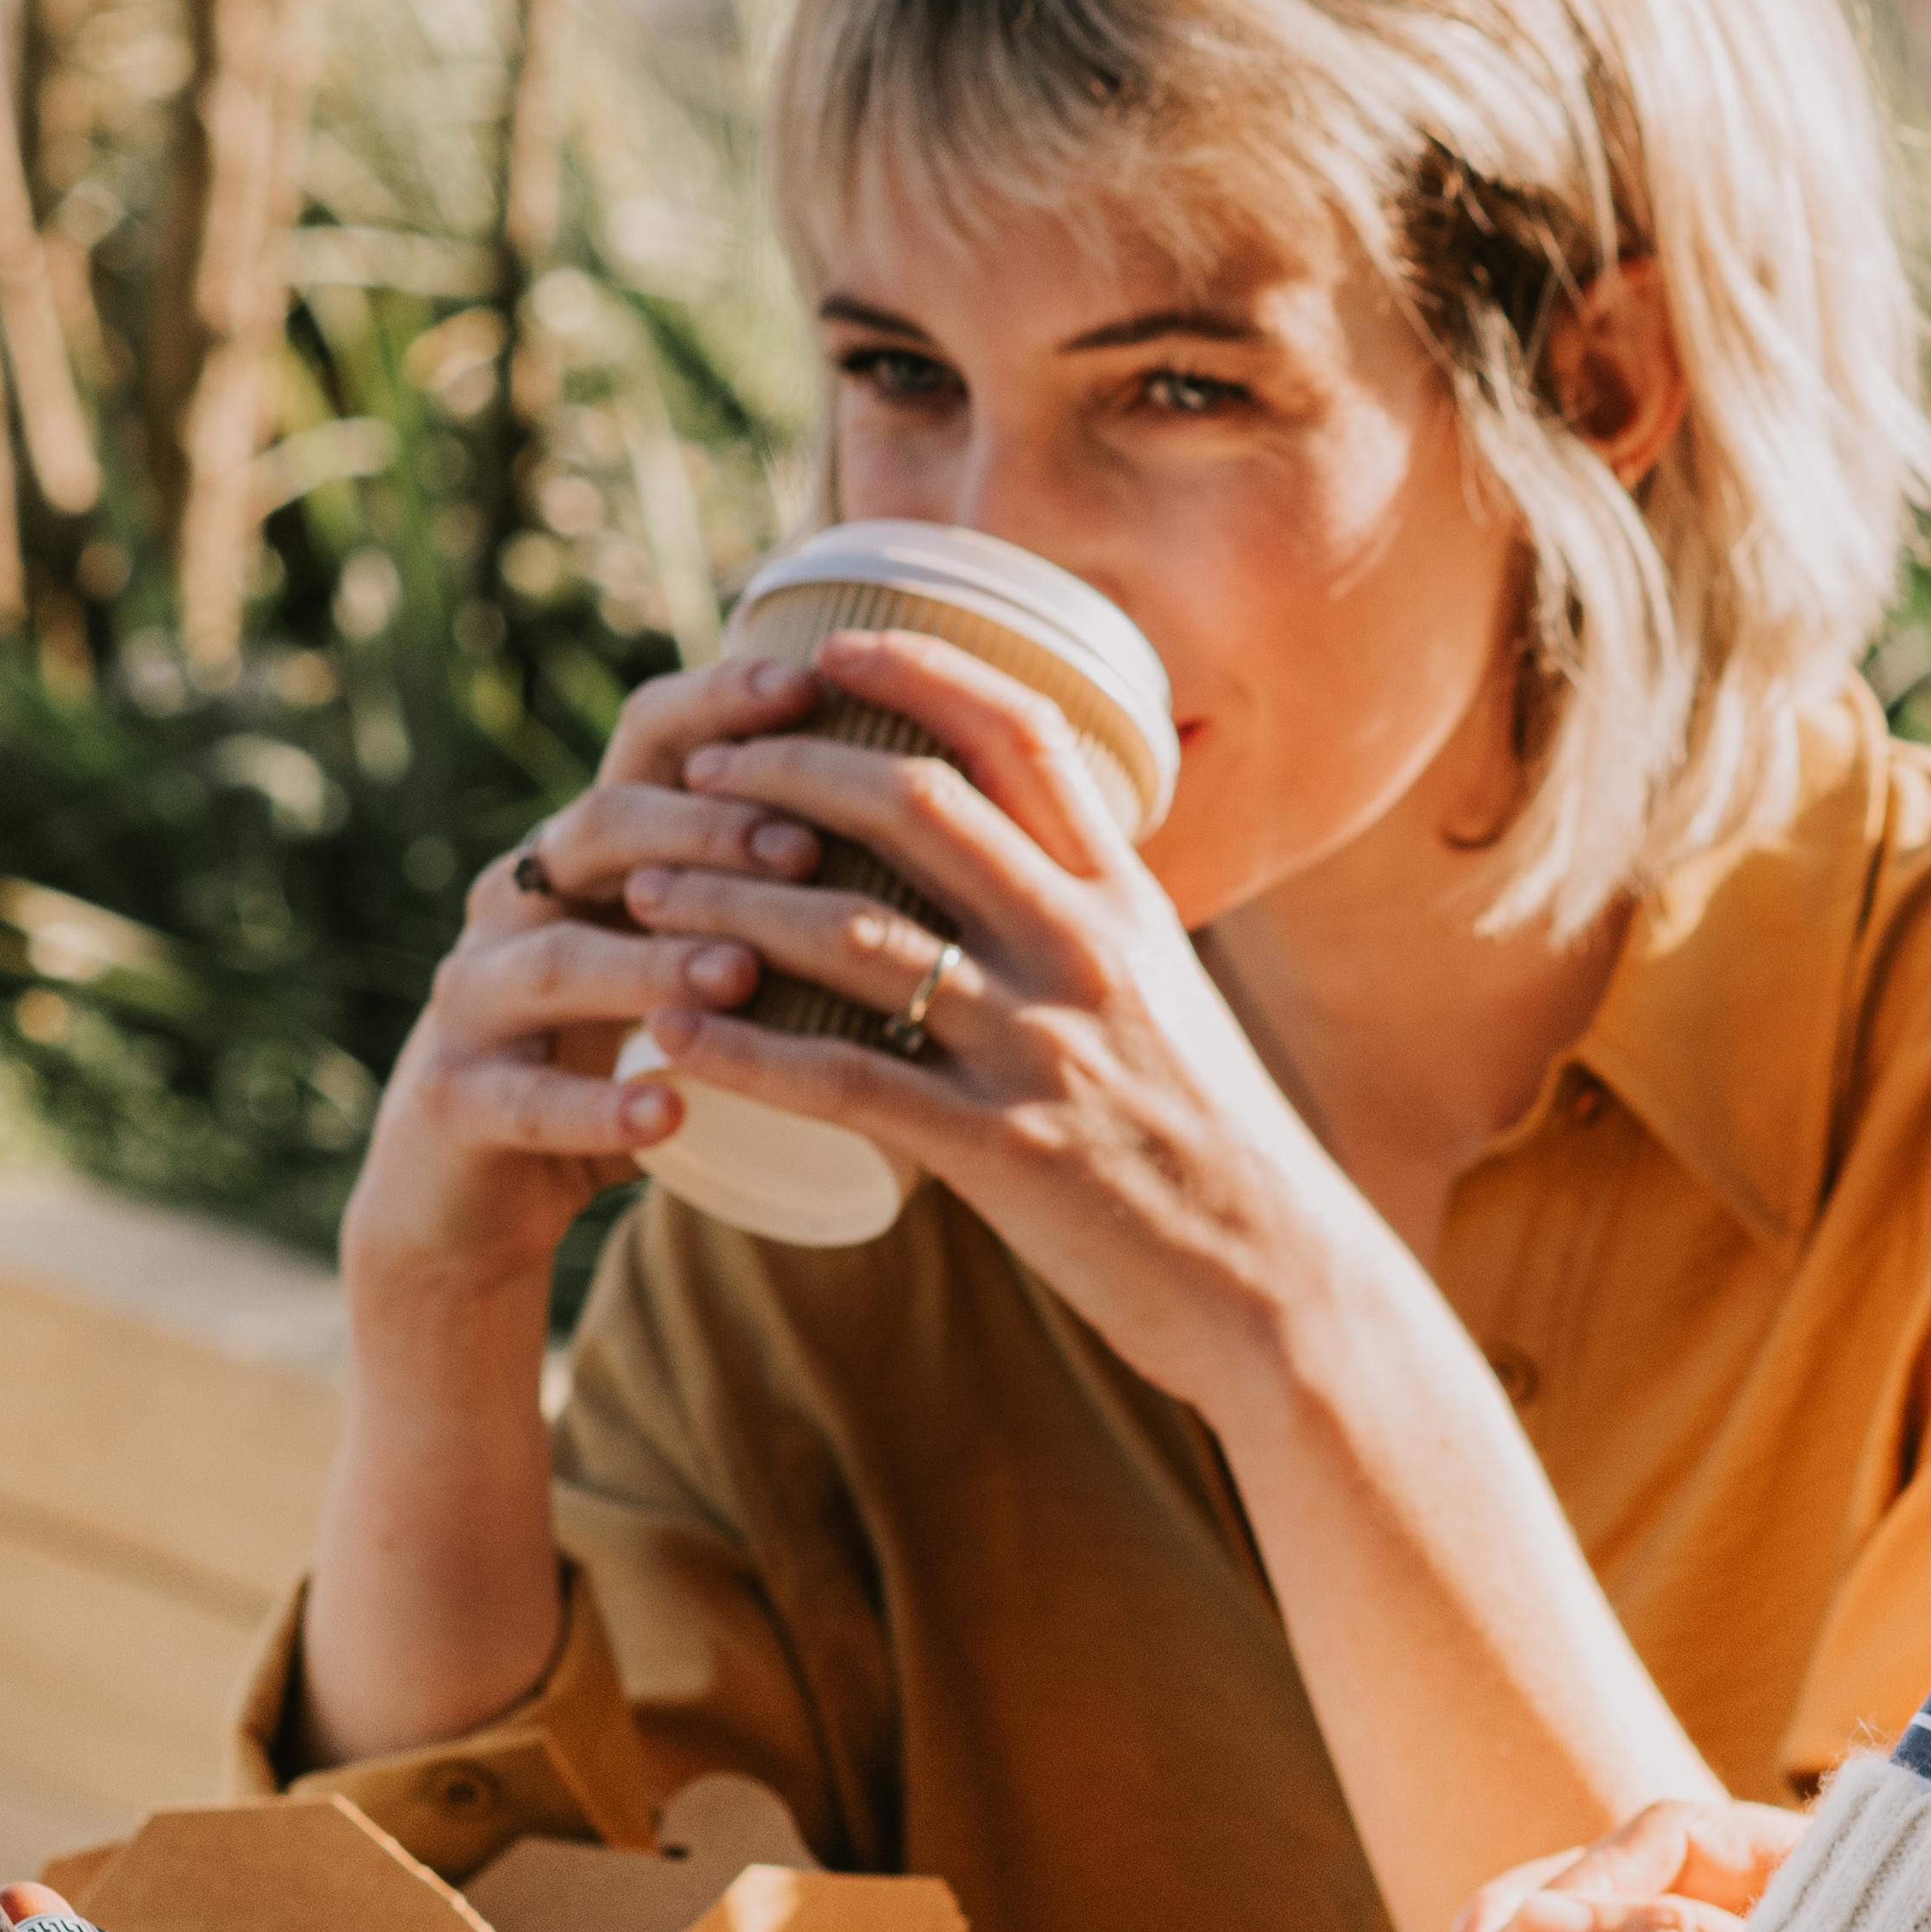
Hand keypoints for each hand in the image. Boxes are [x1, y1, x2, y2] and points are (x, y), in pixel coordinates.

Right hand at [333, 651, 835, 1300]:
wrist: (471, 1190)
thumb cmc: (612, 1051)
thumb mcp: (678, 952)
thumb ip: (760, 887)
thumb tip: (930, 810)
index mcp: (584, 850)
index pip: (644, 742)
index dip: (718, 705)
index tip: (812, 686)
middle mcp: (517, 900)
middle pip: (599, 829)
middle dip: (703, 829)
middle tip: (804, 848)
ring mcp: (472, 998)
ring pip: (555, 959)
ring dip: (652, 962)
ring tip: (742, 974)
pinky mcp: (454, 1102)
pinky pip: (524, 1099)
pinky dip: (598, 1107)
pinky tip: (669, 1113)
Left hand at [617, 626, 1401, 1429]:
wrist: (1284, 1284)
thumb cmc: (1215, 1146)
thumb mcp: (1169, 998)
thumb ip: (1090, 928)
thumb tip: (1013, 868)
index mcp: (1129, 901)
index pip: (1023, 736)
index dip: (919, 672)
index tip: (830, 647)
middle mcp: (1086, 950)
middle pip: (915, 805)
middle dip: (788, 770)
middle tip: (703, 771)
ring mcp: (1043, 1046)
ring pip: (854, 933)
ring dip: (730, 902)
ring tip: (647, 892)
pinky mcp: (1002, 1149)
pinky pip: (842, 1079)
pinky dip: (743, 1050)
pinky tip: (671, 1038)